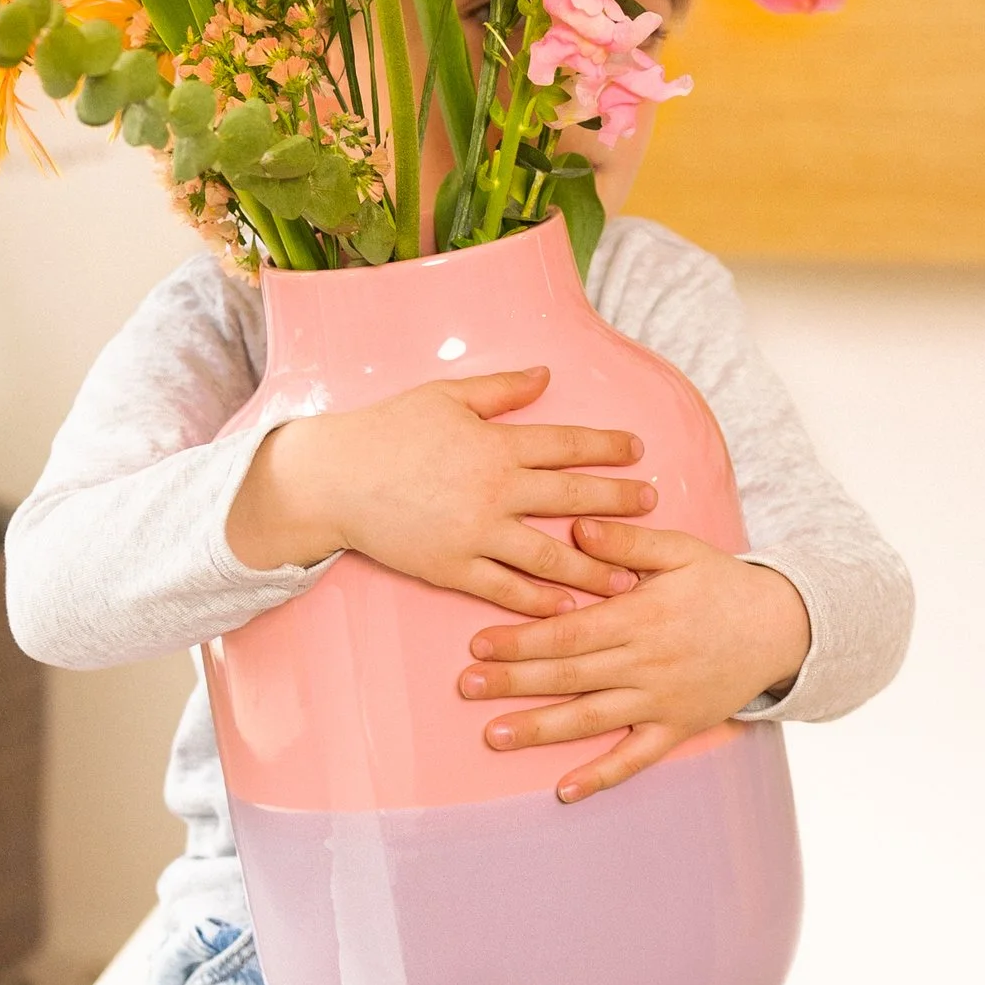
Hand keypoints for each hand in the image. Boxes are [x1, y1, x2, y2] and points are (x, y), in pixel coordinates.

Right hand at [226, 367, 656, 618]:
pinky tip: (570, 610)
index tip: (638, 452)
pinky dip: (541, 602)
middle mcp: (495, 491)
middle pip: (572, 498)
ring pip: (550, 555)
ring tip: (630, 579)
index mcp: (496, 444)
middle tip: (653, 507)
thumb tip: (546, 375)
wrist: (332, 479)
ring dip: (595, 568)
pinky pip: (506, 590)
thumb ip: (500, 390)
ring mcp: (476, 534)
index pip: (567, 444)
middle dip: (618, 502)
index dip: (608, 447)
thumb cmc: (386, 431)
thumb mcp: (445, 396)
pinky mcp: (453, 568)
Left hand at [458, 523, 811, 800]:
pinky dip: (600, 777)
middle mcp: (646, 663)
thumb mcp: (680, 550)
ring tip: (494, 737)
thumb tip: (576, 528)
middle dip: (513, 682)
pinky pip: (635, 759)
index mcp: (641, 616)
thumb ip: (626, 542)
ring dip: (540, 729)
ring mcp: (660, 701)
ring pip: (591, 719)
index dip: (522, 640)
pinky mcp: (677, 728)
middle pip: (569, 677)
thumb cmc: (723, 584)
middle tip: (466, 687)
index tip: (479, 643)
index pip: (570, 632)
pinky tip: (564, 791)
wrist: (782, 628)